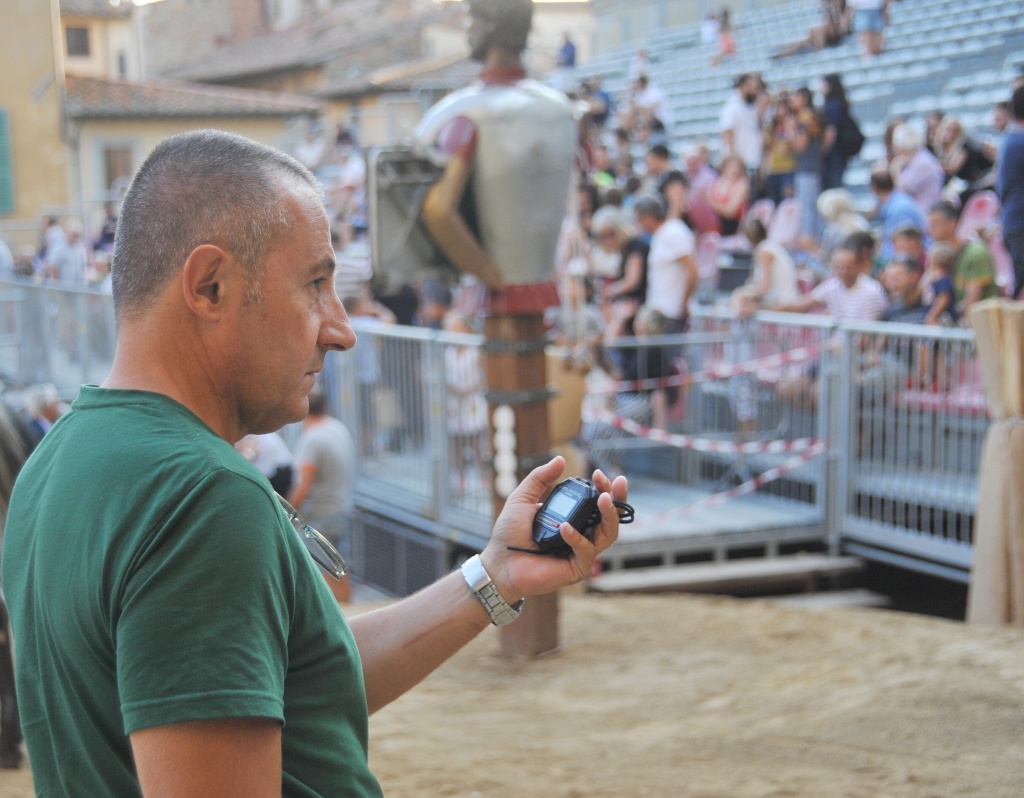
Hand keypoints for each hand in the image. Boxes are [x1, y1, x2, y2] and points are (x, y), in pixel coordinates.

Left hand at [480, 457, 626, 601]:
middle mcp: (582, 534)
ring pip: (608, 535)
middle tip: (617, 482)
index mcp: (573, 518)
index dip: (604, 487)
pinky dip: (577, 538)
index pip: (597, 502)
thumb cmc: (510, 533)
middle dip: (617, 498)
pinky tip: (565, 527)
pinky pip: (586, 551)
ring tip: (602, 499)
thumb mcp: (522, 498)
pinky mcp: (576, 568)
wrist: (499, 562)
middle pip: (611, 518)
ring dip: (609, 515)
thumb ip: (540, 478)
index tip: (598, 473)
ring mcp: (581, 552)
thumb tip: (560, 459)